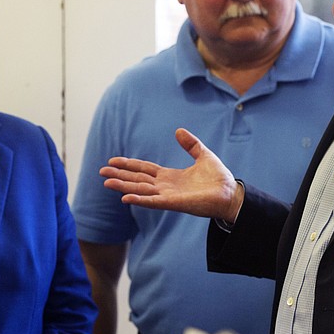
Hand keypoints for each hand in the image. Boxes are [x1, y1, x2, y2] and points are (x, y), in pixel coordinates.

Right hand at [100, 128, 243, 221]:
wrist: (231, 194)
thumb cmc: (219, 179)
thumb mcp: (203, 155)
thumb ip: (190, 144)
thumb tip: (178, 131)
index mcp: (170, 176)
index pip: (144, 169)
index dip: (129, 164)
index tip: (113, 161)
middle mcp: (165, 186)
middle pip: (137, 179)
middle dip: (120, 175)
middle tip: (101, 171)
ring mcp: (168, 196)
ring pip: (140, 190)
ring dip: (123, 186)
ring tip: (106, 182)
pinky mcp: (174, 203)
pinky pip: (152, 202)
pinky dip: (139, 199)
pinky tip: (125, 197)